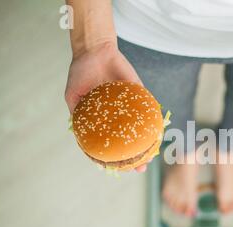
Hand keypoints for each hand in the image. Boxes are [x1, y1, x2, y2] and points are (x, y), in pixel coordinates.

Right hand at [65, 41, 148, 171]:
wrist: (95, 50)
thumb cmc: (81, 72)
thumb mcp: (74, 95)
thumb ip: (77, 114)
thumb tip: (79, 134)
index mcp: (103, 119)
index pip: (112, 143)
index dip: (115, 158)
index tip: (118, 170)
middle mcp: (119, 116)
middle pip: (130, 140)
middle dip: (136, 156)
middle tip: (141, 168)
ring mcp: (131, 107)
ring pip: (142, 129)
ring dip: (148, 144)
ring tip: (152, 157)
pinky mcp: (140, 94)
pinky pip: (149, 109)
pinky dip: (154, 121)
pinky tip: (158, 134)